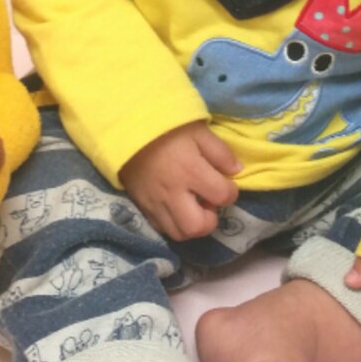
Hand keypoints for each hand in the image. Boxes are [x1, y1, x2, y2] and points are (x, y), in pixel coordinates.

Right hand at [119, 121, 239, 241]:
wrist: (124, 128)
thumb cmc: (165, 127)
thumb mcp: (198, 130)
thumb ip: (220, 152)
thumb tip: (236, 171)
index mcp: (190, 171)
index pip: (223, 196)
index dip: (230, 191)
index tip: (225, 181)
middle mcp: (173, 193)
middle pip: (198, 227)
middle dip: (210, 218)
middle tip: (207, 200)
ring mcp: (155, 203)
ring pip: (179, 234)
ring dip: (191, 223)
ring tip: (191, 205)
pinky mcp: (141, 206)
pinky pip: (160, 228)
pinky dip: (172, 222)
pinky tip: (174, 206)